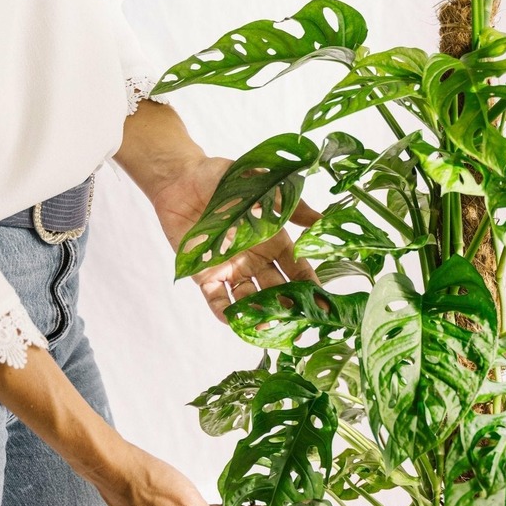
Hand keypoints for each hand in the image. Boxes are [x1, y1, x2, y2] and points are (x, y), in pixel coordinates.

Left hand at [150, 155, 320, 320]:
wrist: (182, 179)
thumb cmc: (224, 178)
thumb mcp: (262, 187)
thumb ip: (289, 206)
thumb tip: (322, 218)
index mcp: (274, 241)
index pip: (297, 269)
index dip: (310, 287)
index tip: (322, 304)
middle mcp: (256, 260)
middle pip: (277, 291)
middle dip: (288, 309)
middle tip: (298, 326)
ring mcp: (231, 269)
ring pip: (250, 299)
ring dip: (259, 315)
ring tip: (266, 327)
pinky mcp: (205, 274)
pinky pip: (216, 299)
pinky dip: (223, 312)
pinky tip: (232, 321)